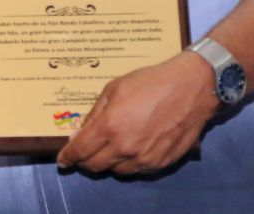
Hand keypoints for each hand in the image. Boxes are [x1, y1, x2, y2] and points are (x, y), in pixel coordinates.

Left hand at [56, 51, 217, 175]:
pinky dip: (130, 163)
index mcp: (110, 127)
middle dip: (85, 161)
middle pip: (96, 166)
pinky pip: (139, 170)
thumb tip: (80, 133)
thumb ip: (95, 114)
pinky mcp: (162, 163)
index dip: (69, 157)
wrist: (190, 88)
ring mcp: (145, 158)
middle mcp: (125, 147)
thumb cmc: (150, 82)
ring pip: (117, 171)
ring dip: (109, 163)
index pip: (81, 150)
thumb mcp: (114, 89)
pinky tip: (132, 149)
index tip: (63, 160)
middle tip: (84, 154)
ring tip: (111, 148)